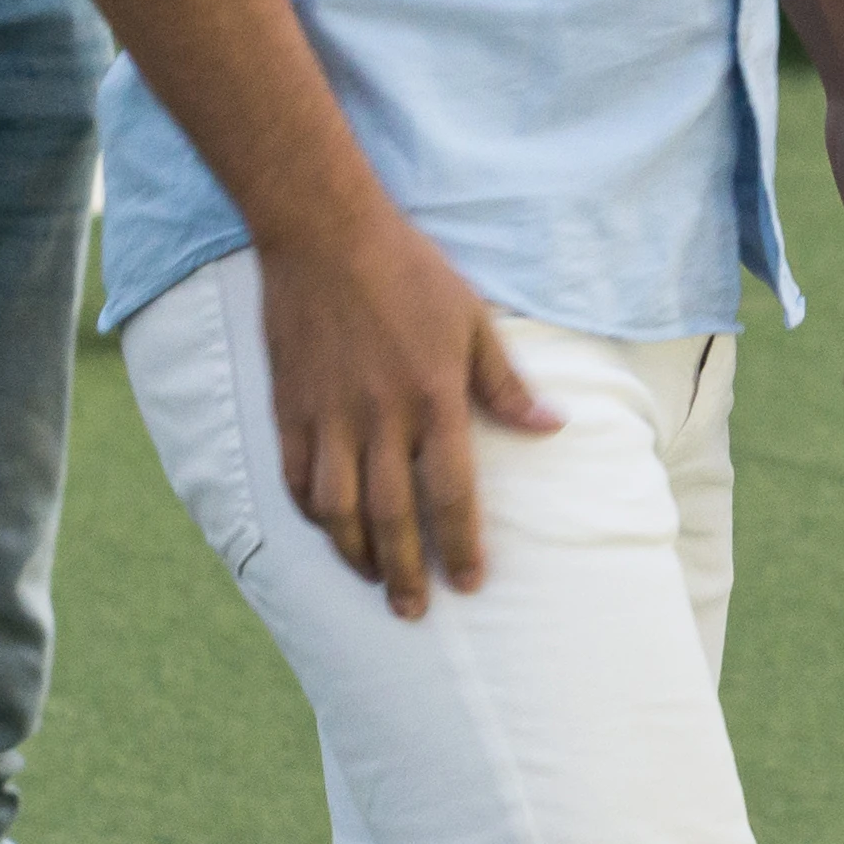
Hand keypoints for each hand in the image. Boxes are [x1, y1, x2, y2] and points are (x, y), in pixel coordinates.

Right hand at [250, 209, 562, 611]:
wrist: (323, 231)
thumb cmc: (409, 271)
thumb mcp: (473, 320)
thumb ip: (507, 383)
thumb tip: (555, 427)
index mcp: (434, 399)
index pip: (450, 495)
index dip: (461, 546)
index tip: (470, 583)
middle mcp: (379, 418)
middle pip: (392, 517)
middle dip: (405, 573)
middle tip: (414, 612)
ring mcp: (328, 415)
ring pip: (337, 509)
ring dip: (356, 554)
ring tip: (373, 581)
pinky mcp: (288, 406)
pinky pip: (295, 478)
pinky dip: (310, 514)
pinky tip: (327, 531)